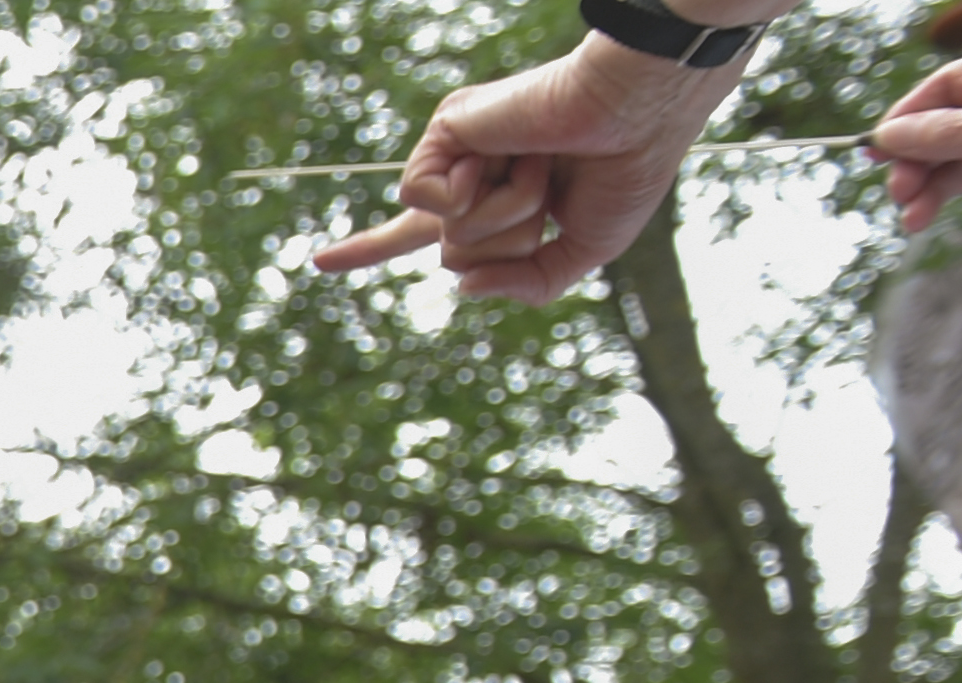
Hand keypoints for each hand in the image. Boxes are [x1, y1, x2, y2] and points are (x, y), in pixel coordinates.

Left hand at [310, 29, 751, 300]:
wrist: (640, 117)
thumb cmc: (626, 169)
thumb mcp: (586, 248)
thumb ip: (531, 282)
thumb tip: (462, 287)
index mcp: (496, 199)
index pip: (424, 233)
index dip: (371, 248)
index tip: (321, 261)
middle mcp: (468, 174)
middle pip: (451, 256)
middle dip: (510, 241)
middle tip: (552, 185)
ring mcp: (454, 151)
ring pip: (445, 235)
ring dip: (507, 214)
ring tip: (542, 164)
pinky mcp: (443, 129)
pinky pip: (430, 199)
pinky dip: (484, 189)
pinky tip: (516, 151)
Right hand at [876, 33, 961, 240]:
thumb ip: (954, 133)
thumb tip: (893, 133)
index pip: (954, 82)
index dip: (912, 115)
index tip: (880, 148)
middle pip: (953, 119)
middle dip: (920, 157)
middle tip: (897, 190)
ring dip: (932, 182)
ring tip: (912, 215)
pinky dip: (953, 191)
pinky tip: (929, 212)